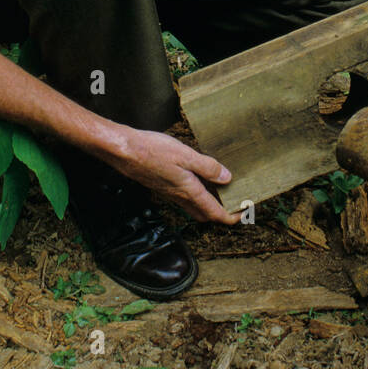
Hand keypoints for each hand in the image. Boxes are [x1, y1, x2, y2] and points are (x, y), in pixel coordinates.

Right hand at [101, 127, 242, 225]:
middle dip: (221, 213)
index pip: (214, 213)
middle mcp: (180, 196)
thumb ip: (208, 167)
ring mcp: (170, 192)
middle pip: (205, 214)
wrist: (124, 152)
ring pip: (194, 206)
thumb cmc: (152, 151)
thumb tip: (227, 178)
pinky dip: (197, 194)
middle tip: (235, 204)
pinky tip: (200, 179)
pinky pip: (184, 196)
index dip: (231, 217)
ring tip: (222, 190)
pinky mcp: (163, 186)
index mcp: (189, 191)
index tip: (243, 213)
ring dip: (209, 203)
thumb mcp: (186, 155)